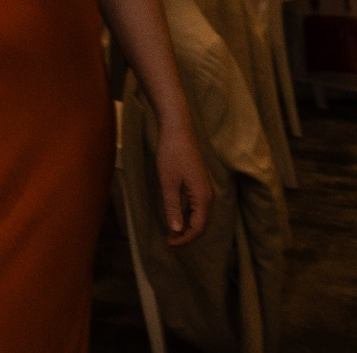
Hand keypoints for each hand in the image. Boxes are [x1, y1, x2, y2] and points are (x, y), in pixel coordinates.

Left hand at [154, 115, 212, 246]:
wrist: (178, 132)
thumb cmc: (171, 155)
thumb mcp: (167, 182)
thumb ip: (172, 207)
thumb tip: (176, 230)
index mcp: (203, 198)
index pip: (198, 228)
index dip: (184, 239)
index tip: (169, 245)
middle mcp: (209, 196)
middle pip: (201, 225)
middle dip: (187, 237)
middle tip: (169, 243)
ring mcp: (205, 190)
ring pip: (199, 217)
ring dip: (187, 228)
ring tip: (171, 235)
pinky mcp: (199, 185)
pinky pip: (196, 207)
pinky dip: (187, 216)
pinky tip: (175, 218)